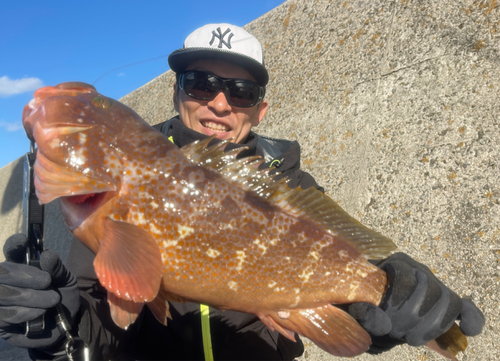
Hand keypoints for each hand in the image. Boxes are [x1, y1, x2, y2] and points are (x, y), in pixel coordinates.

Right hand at [0, 234, 79, 348]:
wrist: (67, 323)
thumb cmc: (63, 294)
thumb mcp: (66, 280)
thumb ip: (57, 268)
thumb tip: (46, 255)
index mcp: (22, 265)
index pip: (12, 251)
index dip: (14, 245)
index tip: (24, 240)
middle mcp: (7, 281)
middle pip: (2, 272)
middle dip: (23, 275)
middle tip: (46, 281)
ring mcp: (0, 301)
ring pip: (1, 294)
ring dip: (28, 296)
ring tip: (52, 300)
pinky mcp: (0, 323)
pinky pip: (3, 316)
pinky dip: (23, 313)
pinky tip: (40, 313)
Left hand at [348, 252, 484, 353]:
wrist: (368, 306)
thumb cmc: (360, 304)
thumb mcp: (354, 308)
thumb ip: (363, 313)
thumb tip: (382, 320)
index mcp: (393, 263)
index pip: (406, 281)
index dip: (399, 306)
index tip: (386, 323)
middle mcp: (417, 268)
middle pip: (430, 291)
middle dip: (414, 318)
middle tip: (397, 333)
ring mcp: (434, 283)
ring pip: (448, 300)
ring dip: (433, 325)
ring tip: (412, 338)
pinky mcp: (445, 300)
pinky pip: (465, 307)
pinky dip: (470, 318)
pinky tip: (466, 330)